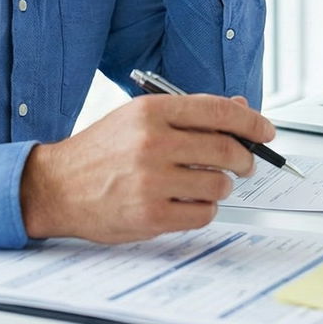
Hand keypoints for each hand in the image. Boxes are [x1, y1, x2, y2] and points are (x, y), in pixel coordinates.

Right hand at [19, 93, 274, 243]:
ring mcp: (152, 180)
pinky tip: (187, 203)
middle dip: (244, 160)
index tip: (266, 132)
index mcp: (151, 112)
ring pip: (219, 185)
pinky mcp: (151, 214)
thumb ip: (188, 113)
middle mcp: (152, 142)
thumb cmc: (99, 152)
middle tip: (244, 165)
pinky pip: (203, 214)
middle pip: (226, 149)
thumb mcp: (137, 118)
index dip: (252, 122)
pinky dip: (203, 210)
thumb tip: (239, 109)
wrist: (56, 186)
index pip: (219, 111)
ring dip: (221, 187)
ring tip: (204, 185)